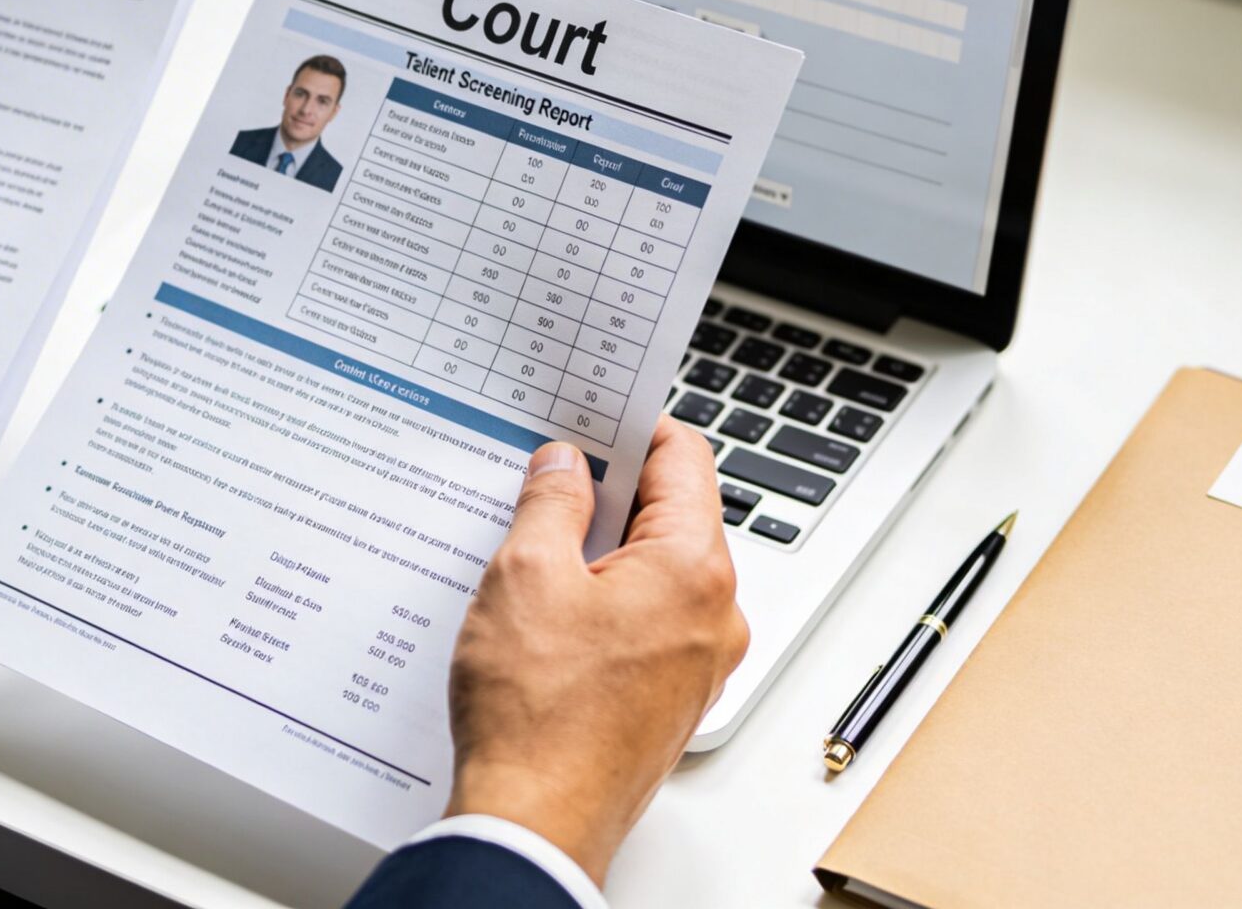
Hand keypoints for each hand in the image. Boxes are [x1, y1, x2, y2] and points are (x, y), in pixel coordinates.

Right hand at [445, 416, 748, 884]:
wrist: (537, 825)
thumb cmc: (539, 717)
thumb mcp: (526, 575)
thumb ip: (551, 502)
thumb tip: (564, 465)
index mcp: (695, 569)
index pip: (684, 458)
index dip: (633, 427)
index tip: (591, 417)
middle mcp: (715, 615)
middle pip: (671, 515)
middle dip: (607, 493)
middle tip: (546, 481)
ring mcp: (697, 663)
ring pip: (654, 573)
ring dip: (599, 553)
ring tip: (532, 554)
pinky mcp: (669, 698)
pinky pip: (645, 623)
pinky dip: (602, 604)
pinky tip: (546, 614)